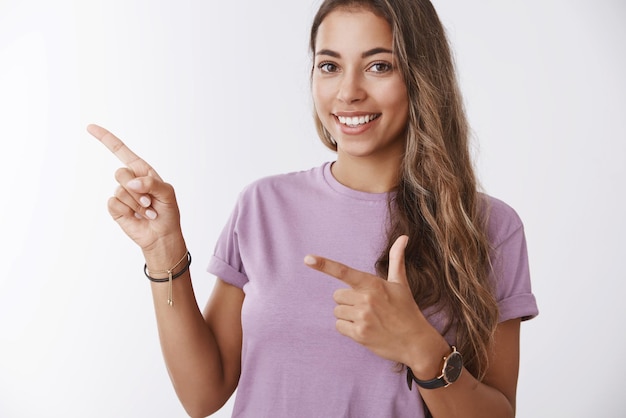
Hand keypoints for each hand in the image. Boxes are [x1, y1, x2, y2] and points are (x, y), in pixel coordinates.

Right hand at [87, 124, 182, 253]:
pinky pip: (115, 203)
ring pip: (120, 190)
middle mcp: (130, 180)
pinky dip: (129, 211)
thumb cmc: (168, 212)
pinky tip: (137, 217)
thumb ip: (151, 183)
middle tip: (150, 201)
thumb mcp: (167, 193)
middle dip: (137, 189)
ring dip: (137, 203)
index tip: (89, 127)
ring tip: (147, 210)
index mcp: (142, 171)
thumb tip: (130, 182)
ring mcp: (121, 194)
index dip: (106, 138)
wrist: (162, 235)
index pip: (121, 151)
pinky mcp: (116, 208)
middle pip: (120, 173)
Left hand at [304, 235, 446, 367]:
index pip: (344, 271)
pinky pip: (339, 327)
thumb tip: (404, 237)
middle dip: (348, 301)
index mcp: (373, 284)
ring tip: (368, 319)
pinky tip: (365, 330)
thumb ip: (397, 259)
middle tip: (368, 308)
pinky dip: (348, 329)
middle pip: (337, 296)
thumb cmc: (406, 310)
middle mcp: (366, 299)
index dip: (324, 264)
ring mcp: (363, 317)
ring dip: (348, 316)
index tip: (308, 258)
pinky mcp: (360, 334)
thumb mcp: (401, 283)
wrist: (416, 343)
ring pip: (337, 312)